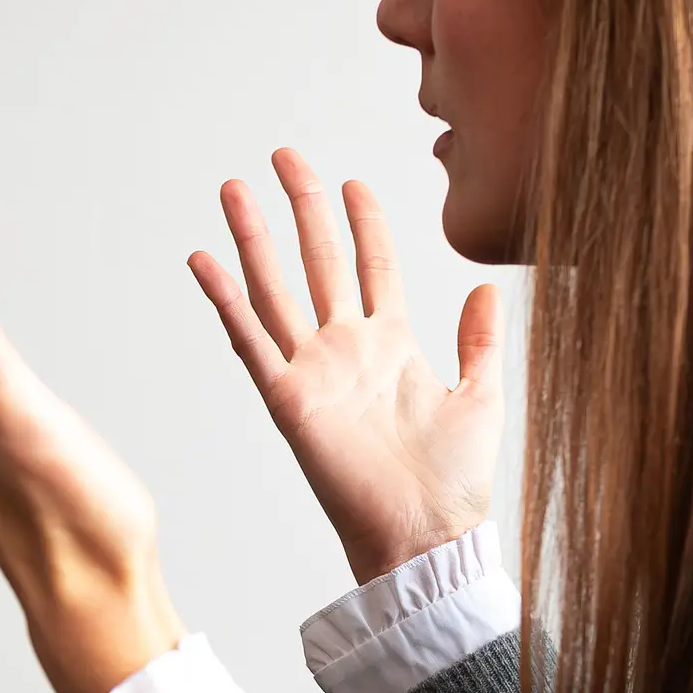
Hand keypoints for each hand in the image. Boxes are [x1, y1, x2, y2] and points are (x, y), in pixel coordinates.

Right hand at [193, 150, 502, 584]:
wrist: (426, 536)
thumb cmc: (455, 482)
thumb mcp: (481, 396)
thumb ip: (480, 341)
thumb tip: (488, 288)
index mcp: (392, 346)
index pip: (373, 265)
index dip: (363, 222)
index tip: (351, 181)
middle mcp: (347, 350)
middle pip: (318, 260)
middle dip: (302, 206)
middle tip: (284, 156)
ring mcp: (314, 371)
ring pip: (277, 289)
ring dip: (254, 238)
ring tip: (235, 188)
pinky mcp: (288, 400)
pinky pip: (250, 340)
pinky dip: (226, 300)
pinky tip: (205, 259)